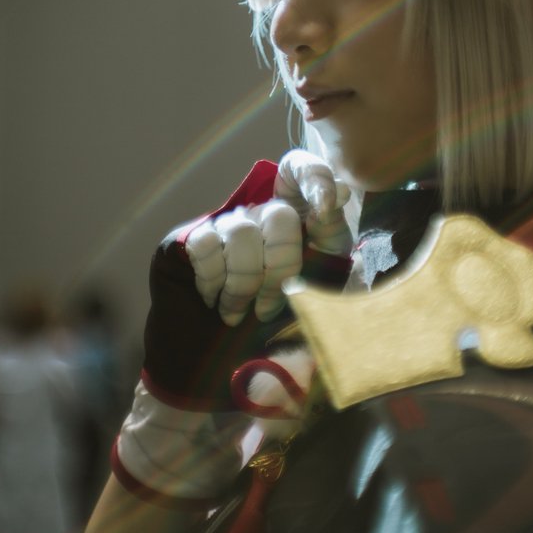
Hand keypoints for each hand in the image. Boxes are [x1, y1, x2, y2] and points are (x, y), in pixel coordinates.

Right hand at [185, 152, 351, 327]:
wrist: (221, 362)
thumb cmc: (277, 328)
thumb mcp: (318, 294)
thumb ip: (333, 247)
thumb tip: (340, 193)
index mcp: (301, 223)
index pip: (304, 170)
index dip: (315, 179)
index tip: (326, 208)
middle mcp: (264, 215)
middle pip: (279, 214)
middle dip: (279, 267)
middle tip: (268, 309)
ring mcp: (227, 224)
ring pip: (242, 232)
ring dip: (242, 284)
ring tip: (237, 315)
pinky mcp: (192, 238)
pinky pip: (205, 244)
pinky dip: (212, 280)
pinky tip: (213, 299)